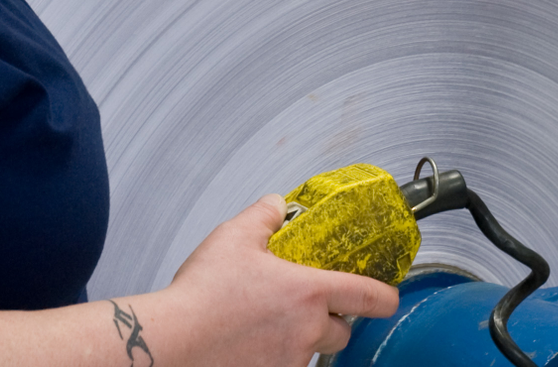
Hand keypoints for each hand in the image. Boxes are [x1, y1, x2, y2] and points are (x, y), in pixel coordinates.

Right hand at [147, 196, 401, 364]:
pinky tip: (250, 342)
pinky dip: (275, 355)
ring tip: (266, 323)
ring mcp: (289, 362)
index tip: (386, 295)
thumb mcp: (234, 237)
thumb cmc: (202, 295)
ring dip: (299, 339)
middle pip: (342, 331)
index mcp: (309, 293)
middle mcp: (307, 332)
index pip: (369, 297)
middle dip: (330, 320)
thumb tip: (277, 206)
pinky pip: (285, 366)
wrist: (171, 342)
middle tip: (304, 306)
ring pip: (310, 351)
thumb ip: (265, 215)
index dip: (384, 296)